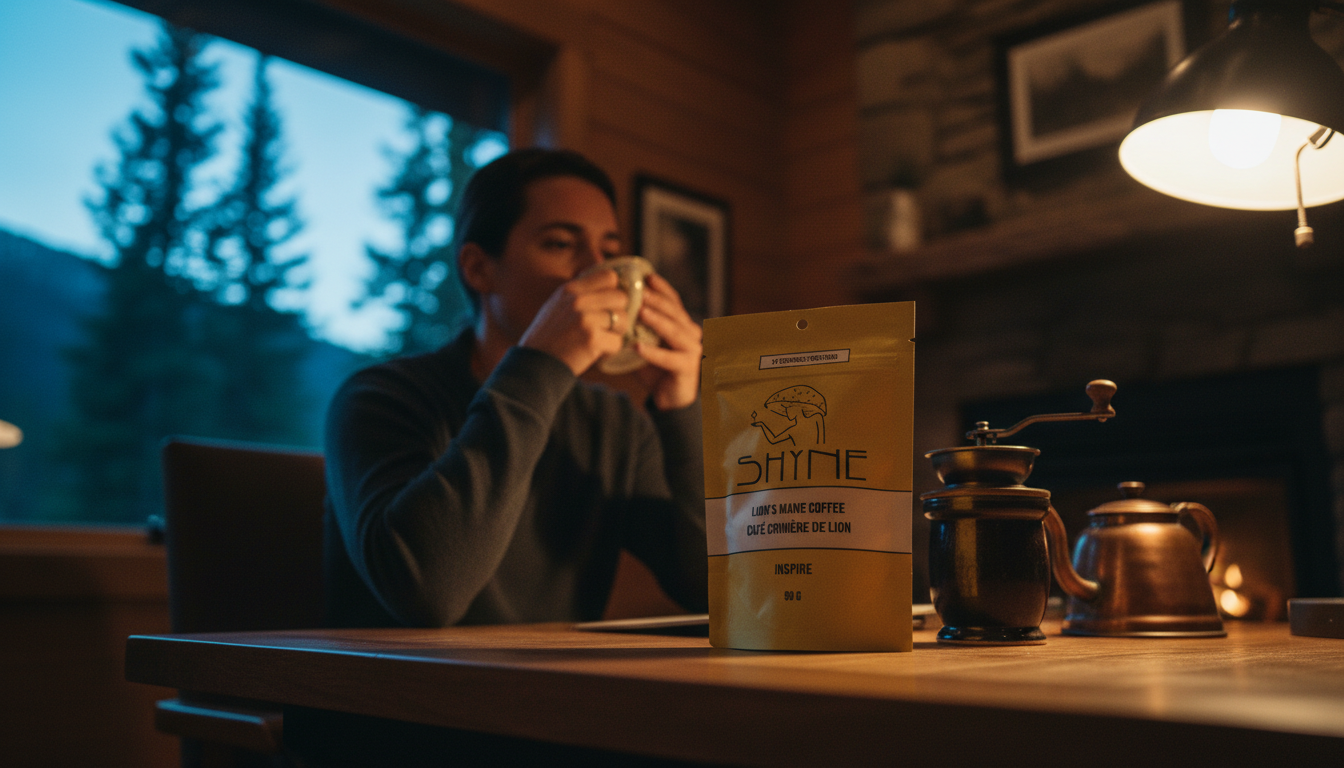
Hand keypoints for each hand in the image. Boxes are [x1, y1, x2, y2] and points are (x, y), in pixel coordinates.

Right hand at [518, 269, 629, 375]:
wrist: (535, 364)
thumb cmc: (548, 337)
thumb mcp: (557, 305)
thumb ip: (580, 294)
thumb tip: (612, 285)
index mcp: (570, 289)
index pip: (609, 276)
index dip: (615, 290)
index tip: (610, 304)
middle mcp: (578, 300)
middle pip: (621, 297)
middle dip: (618, 313)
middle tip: (606, 327)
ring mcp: (585, 319)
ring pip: (623, 319)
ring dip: (616, 333)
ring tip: (601, 340)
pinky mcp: (592, 339)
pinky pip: (617, 342)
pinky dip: (610, 351)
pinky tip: (597, 352)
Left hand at [634, 273, 701, 410]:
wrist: (669, 398)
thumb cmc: (654, 367)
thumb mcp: (644, 341)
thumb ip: (634, 326)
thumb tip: (610, 305)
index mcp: (682, 324)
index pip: (673, 301)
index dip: (661, 288)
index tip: (646, 276)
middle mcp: (691, 334)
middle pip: (675, 312)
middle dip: (657, 300)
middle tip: (640, 291)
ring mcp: (692, 350)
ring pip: (674, 332)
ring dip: (657, 321)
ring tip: (640, 312)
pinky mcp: (687, 368)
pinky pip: (669, 358)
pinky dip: (653, 353)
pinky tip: (637, 347)